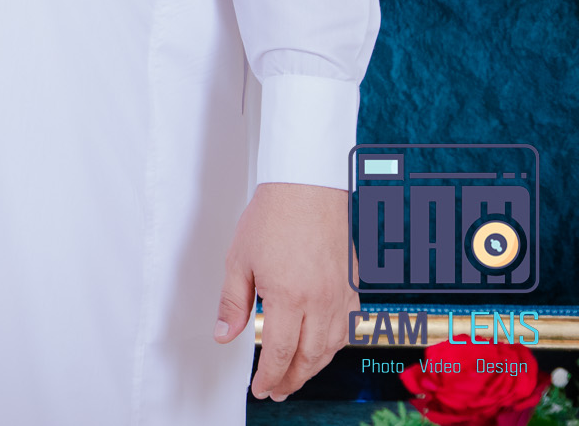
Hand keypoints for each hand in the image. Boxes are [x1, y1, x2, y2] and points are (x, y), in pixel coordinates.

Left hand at [215, 181, 355, 400]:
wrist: (309, 186)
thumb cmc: (274, 216)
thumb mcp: (239, 259)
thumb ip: (232, 302)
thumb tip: (224, 335)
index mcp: (288, 296)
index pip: (278, 353)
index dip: (269, 377)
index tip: (260, 389)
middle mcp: (320, 302)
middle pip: (307, 358)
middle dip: (290, 380)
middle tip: (276, 391)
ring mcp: (341, 296)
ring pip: (331, 349)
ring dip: (312, 368)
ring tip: (294, 376)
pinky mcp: (354, 288)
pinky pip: (348, 330)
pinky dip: (332, 347)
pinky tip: (319, 349)